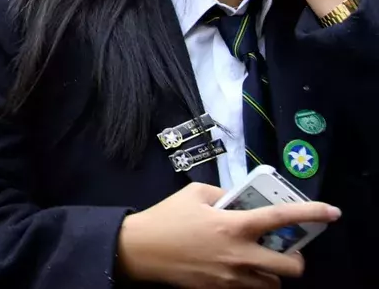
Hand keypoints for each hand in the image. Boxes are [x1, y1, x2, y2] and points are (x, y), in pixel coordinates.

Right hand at [117, 182, 339, 287]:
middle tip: (284, 250)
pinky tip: (235, 269)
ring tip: (258, 261)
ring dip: (272, 273)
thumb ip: (221, 194)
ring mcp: (233, 277)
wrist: (141, 250)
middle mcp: (240, 254)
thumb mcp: (194, 194)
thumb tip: (238, 199)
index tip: (332, 212)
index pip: (282, 217)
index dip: (311, 213)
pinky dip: (250, 281)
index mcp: (234, 225)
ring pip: (273, 285)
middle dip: (295, 260)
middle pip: (291, 267)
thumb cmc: (167, 218)